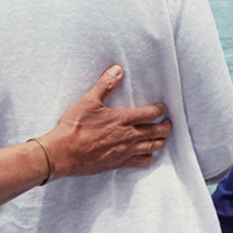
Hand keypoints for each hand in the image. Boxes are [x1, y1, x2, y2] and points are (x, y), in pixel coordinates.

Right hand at [41, 66, 171, 176]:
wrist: (63, 153)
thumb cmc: (75, 127)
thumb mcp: (89, 101)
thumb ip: (105, 85)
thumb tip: (117, 70)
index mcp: (123, 119)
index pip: (150, 114)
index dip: (160, 110)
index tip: (162, 108)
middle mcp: (128, 136)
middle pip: (157, 132)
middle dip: (166, 127)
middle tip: (168, 124)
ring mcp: (125, 151)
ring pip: (153, 147)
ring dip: (161, 141)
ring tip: (163, 138)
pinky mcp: (119, 163)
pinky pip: (141, 162)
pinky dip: (148, 157)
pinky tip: (147, 154)